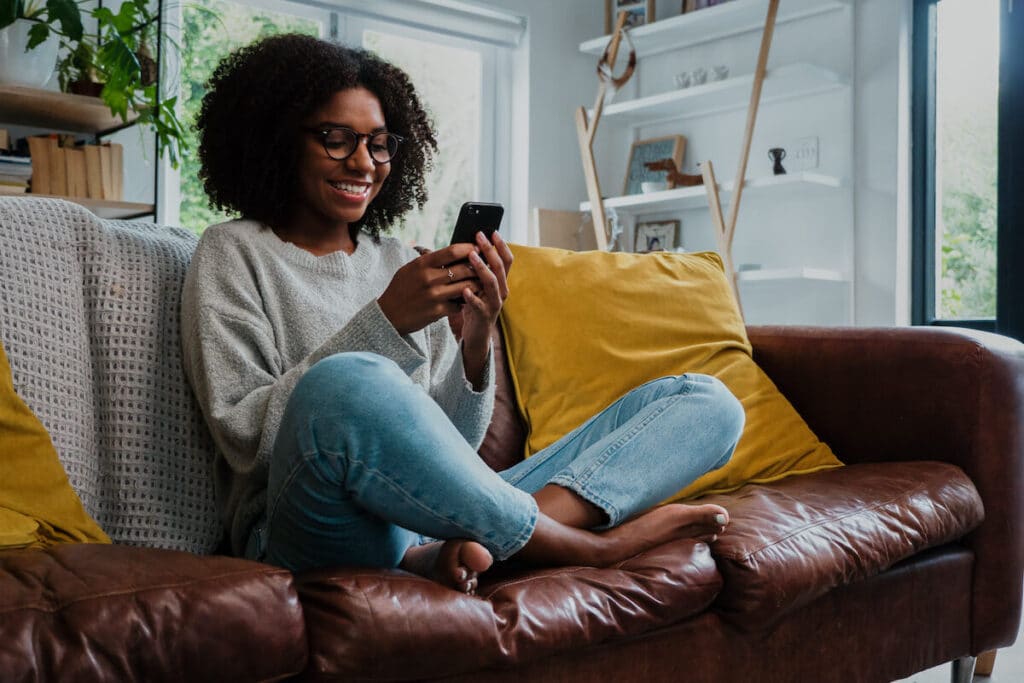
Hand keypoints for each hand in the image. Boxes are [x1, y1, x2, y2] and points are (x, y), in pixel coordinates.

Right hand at [378, 243, 480, 334]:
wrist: (388, 315)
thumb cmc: (401, 289)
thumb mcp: (410, 269)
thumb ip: (429, 260)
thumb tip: (452, 252)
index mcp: (422, 264)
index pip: (452, 251)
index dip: (469, 249)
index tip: (476, 249)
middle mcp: (429, 278)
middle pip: (463, 269)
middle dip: (477, 267)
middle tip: (484, 267)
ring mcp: (434, 295)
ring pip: (465, 287)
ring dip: (475, 285)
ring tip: (480, 282)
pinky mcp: (437, 311)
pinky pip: (459, 304)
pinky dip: (464, 301)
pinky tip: (466, 299)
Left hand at [458, 230, 512, 352]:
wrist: (477, 333)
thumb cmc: (475, 304)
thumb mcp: (478, 285)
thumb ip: (476, 270)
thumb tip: (466, 247)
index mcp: (500, 281)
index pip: (506, 260)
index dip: (501, 245)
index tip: (493, 231)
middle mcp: (501, 290)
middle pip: (499, 267)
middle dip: (490, 250)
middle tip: (479, 236)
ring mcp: (494, 303)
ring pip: (492, 283)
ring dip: (482, 268)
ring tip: (471, 256)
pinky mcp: (485, 315)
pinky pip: (479, 305)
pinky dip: (472, 297)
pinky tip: (465, 290)